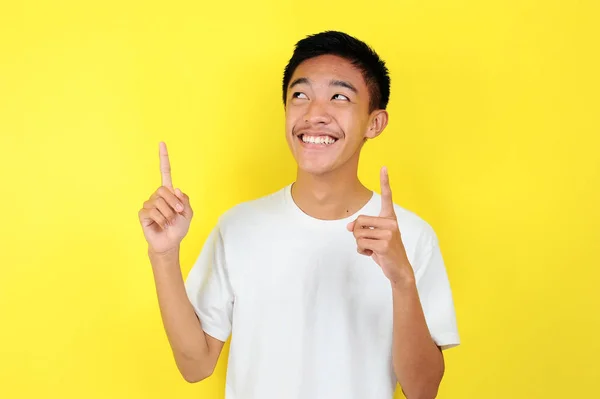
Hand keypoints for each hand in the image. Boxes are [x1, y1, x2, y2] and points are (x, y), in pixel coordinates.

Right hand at [138, 142, 193, 254]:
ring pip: (158, 202)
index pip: (165, 172)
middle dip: (173, 203)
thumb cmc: (178, 228)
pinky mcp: (143, 214)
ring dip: (168, 215)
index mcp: (169, 193)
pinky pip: (152, 212)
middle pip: (163, 190)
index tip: (162, 143)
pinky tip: (161, 225)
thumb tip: (175, 189)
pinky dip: (161, 220)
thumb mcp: (188, 213)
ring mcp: (149, 204)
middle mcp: (157, 195)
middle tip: (177, 214)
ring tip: (169, 222)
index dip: (163, 158)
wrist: (170, 242)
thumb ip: (184, 200)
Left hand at [347, 167, 413, 285]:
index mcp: (390, 218)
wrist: (399, 269)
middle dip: (358, 234)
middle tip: (370, 242)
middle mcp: (391, 222)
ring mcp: (389, 233)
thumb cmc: (385, 251)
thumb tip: (349, 227)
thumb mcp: (372, 237)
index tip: (383, 167)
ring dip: (360, 244)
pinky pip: (360, 243)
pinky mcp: (384, 244)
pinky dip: (362, 251)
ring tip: (373, 249)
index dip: (385, 182)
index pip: (387, 197)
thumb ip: (361, 228)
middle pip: (360, 221)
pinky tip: (374, 254)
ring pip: (358, 233)